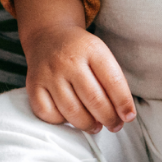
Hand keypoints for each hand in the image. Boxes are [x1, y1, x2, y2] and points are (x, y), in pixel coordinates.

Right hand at [11, 0, 134, 133]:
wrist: (48, 36)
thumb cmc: (81, 52)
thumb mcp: (101, 55)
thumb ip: (113, 82)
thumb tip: (123, 116)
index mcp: (91, 49)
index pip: (113, 82)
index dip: (124, 104)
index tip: (128, 117)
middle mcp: (67, 60)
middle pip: (94, 100)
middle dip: (109, 119)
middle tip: (114, 125)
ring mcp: (48, 73)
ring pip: (72, 112)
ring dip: (89, 125)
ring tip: (95, 125)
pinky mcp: (33, 85)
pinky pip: (48, 114)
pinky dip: (61, 121)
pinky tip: (69, 116)